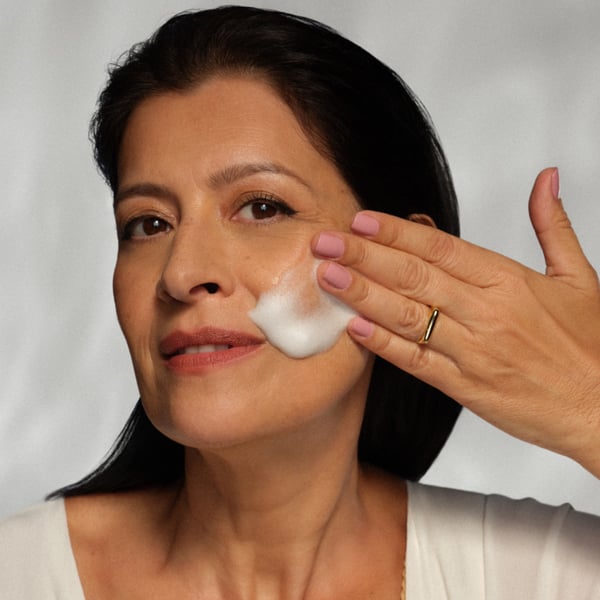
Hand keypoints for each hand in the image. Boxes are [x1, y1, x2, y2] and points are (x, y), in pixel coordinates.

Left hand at [312, 168, 599, 476]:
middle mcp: (486, 312)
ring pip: (408, 315)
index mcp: (509, 280)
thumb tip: (546, 178)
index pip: (441, 247)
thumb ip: (554, 225)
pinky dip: (384, 345)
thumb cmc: (592, 343)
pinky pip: (417, 361)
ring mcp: (473, 351)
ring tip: (330, 276)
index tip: (362, 220)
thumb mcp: (580, 277)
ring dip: (364, 294)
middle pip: (414, 276)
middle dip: (364, 255)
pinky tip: (355, 328)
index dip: (396, 232)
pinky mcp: (465, 386)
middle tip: (325, 242)